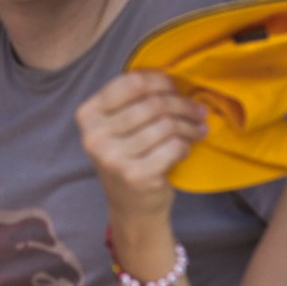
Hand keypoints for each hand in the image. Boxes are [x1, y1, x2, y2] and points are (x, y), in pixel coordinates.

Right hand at [76, 70, 207, 225]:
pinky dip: (185, 146)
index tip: (175, 88)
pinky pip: (173, 147)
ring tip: (198, 129)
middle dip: (182, 105)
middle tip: (198, 111)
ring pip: (166, 125)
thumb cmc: (129, 157)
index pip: (131, 83)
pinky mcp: (134, 176)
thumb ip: (134, 101)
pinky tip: (185, 148)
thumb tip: (174, 78)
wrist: (130, 207)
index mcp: (88, 114)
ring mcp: (112, 158)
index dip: (160, 81)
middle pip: (153, 104)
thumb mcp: (118, 127)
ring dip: (189, 127)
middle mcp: (94, 136)